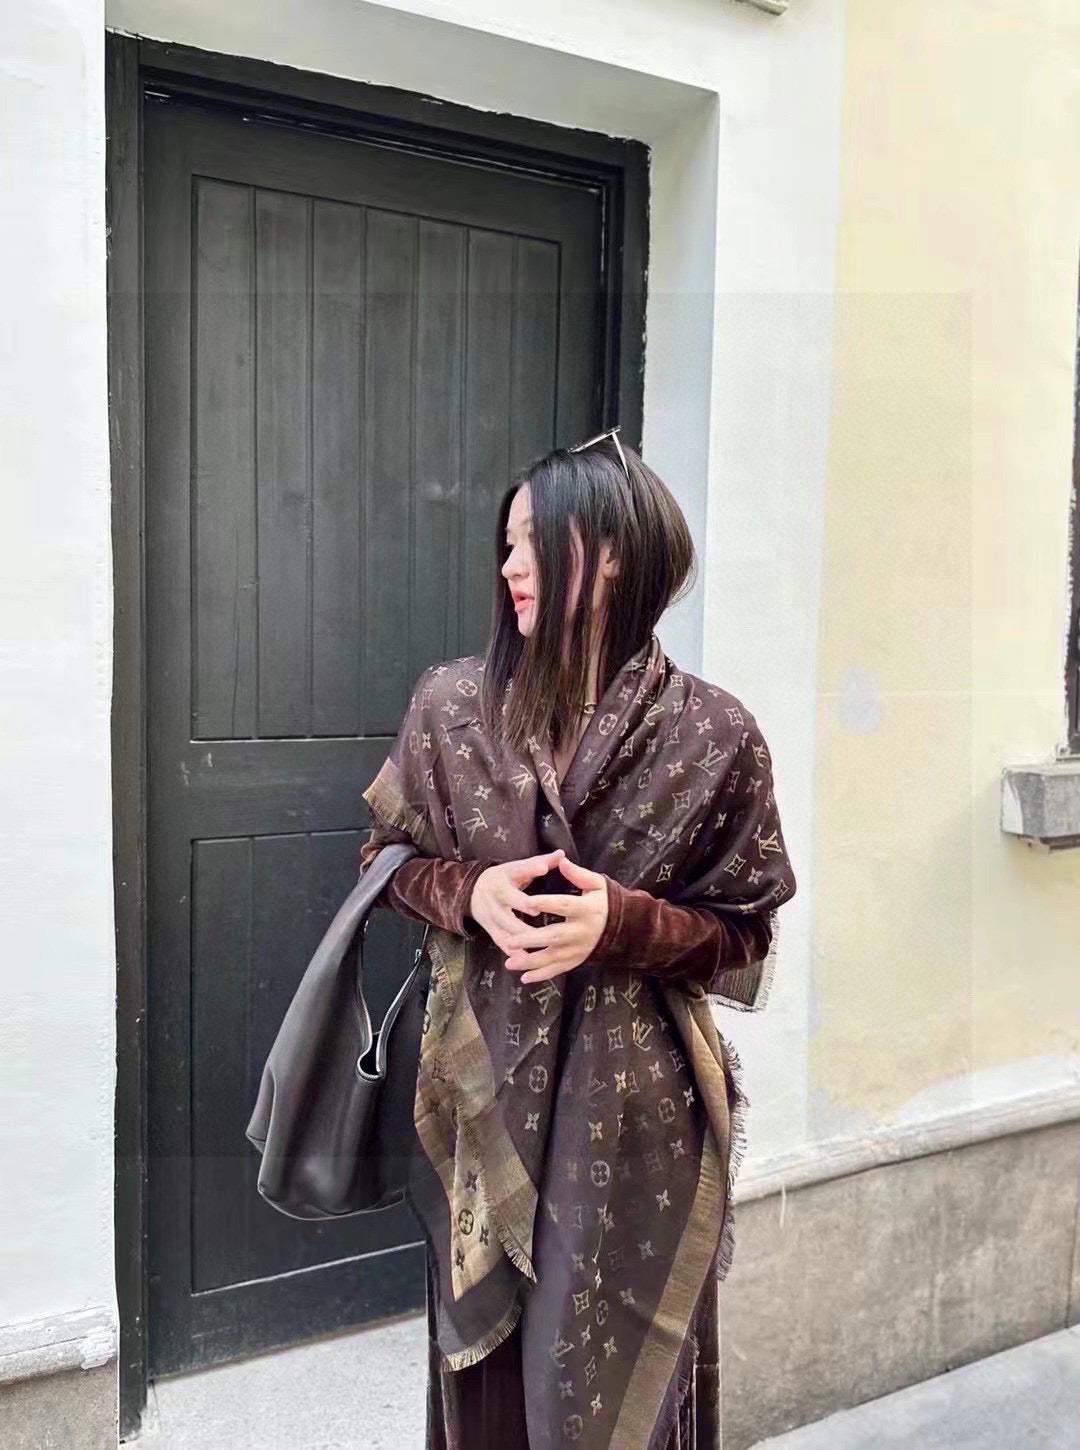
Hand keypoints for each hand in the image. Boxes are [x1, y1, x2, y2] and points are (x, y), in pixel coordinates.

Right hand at [469, 849, 565, 955]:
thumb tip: (561, 853)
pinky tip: (527, 960)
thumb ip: (541, 862)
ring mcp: (491, 913)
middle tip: (537, 910)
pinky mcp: (490, 928)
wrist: (471, 891)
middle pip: (508, 900)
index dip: (530, 869)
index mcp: (505, 875)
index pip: (518, 870)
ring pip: (505, 924)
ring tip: (539, 940)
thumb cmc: (504, 878)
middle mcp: (496, 894)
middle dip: (522, 905)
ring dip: (521, 933)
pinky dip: (513, 951)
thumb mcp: (518, 867)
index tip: (543, 869)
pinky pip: (501, 940)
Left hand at [502, 857, 608, 983]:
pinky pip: (558, 970)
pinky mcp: (577, 960)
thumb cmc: (606, 901)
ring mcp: (579, 949)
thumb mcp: (597, 884)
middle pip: (554, 936)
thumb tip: (561, 861)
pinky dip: (542, 975)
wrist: (626, 928)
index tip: (527, 902)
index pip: (564, 906)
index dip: (547, 903)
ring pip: (552, 957)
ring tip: (509, 962)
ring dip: (530, 961)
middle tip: (509, 940)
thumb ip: (578, 874)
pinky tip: (524, 978)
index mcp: (586, 910)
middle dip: (531, 940)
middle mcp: (581, 932)